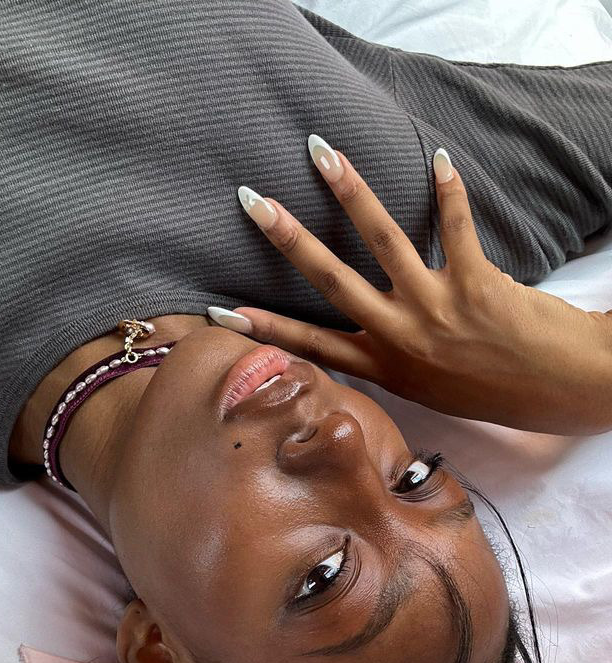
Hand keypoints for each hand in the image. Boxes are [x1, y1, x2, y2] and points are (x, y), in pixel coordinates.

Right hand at [215, 142, 611, 434]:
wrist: (556, 391)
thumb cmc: (488, 389)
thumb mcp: (425, 388)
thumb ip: (390, 361)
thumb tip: (361, 339)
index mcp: (384, 365)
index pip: (312, 344)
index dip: (265, 329)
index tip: (222, 313)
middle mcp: (400, 336)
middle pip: (332, 281)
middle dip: (289, 239)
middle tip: (255, 202)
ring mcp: (435, 309)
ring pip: (382, 243)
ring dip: (350, 193)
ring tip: (323, 155)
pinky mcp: (476, 284)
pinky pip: (457, 228)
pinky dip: (449, 191)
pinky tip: (439, 160)